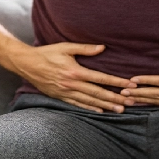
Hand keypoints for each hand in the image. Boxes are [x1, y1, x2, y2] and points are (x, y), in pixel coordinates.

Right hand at [5, 42, 136, 112]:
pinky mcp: (61, 97)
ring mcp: (66, 92)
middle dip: (116, 98)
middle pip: (98, 93)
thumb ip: (85, 48)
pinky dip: (90, 109)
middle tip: (131, 102)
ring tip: (120, 110)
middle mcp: (72, 84)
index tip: (130, 84)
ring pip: (90, 101)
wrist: (27, 64)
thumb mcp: (66, 47)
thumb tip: (102, 48)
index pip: (101, 78)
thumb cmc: (47, 53)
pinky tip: (100, 111)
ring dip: (106, 106)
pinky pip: (78, 105)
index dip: (117, 82)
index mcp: (75, 71)